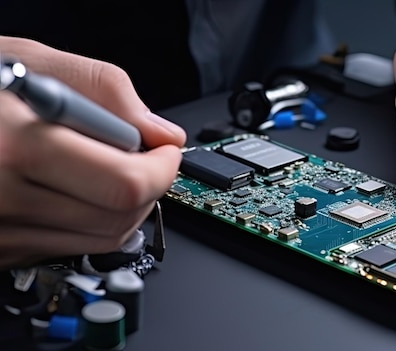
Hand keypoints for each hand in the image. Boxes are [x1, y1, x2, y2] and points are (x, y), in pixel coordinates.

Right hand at [0, 37, 186, 268]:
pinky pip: (73, 246)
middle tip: (143, 158)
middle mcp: (4, 200)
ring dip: (126, 205)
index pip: (125, 183)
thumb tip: (161, 132)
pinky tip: (74, 187)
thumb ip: (106, 90)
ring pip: (104, 238)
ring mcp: (1, 233)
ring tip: (105, 167)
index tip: (165, 151)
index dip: (161, 167)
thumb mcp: (32, 61)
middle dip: (150, 186)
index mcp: (15, 147)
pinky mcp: (1, 250)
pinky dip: (92, 219)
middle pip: (122, 217)